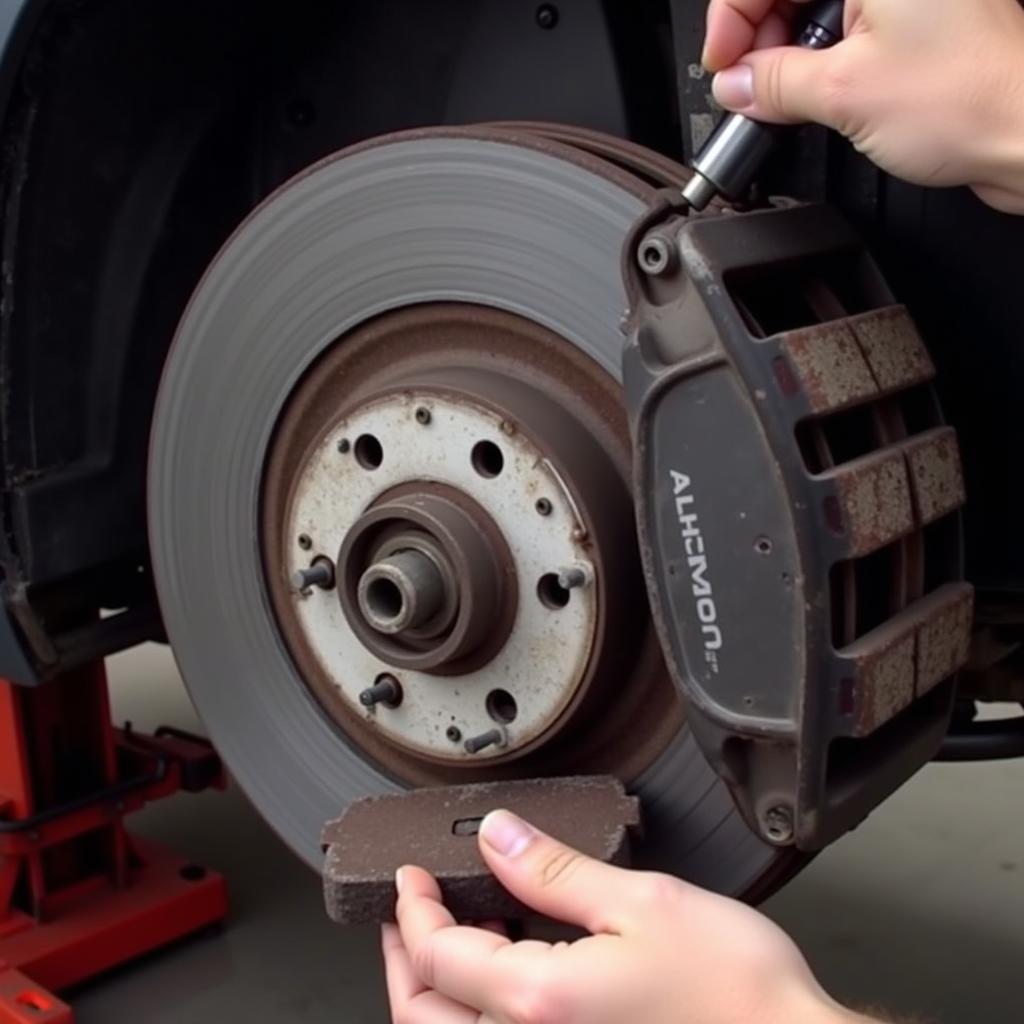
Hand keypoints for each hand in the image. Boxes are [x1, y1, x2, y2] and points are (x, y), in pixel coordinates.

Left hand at [382, 810, 863, 1023]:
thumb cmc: (735, 990)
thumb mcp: (639, 901)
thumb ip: (554, 871)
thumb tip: (496, 837)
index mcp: (541, 1005)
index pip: (437, 958)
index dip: (412, 910)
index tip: (409, 878)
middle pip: (426, 1019)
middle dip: (407, 961)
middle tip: (408, 913)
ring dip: (439, 990)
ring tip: (457, 932)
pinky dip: (482, 1011)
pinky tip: (512, 967)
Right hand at [702, 0, 1023, 211]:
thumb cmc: (968, 99)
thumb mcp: (842, 92)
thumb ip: (773, 84)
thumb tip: (735, 84)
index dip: (733, 17)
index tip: (723, 64)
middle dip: (759, 37)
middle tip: (746, 87)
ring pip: (818, 11)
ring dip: (787, 55)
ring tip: (778, 99)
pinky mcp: (916, 24)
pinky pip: (848, 31)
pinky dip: (820, 63)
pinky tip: (810, 94)